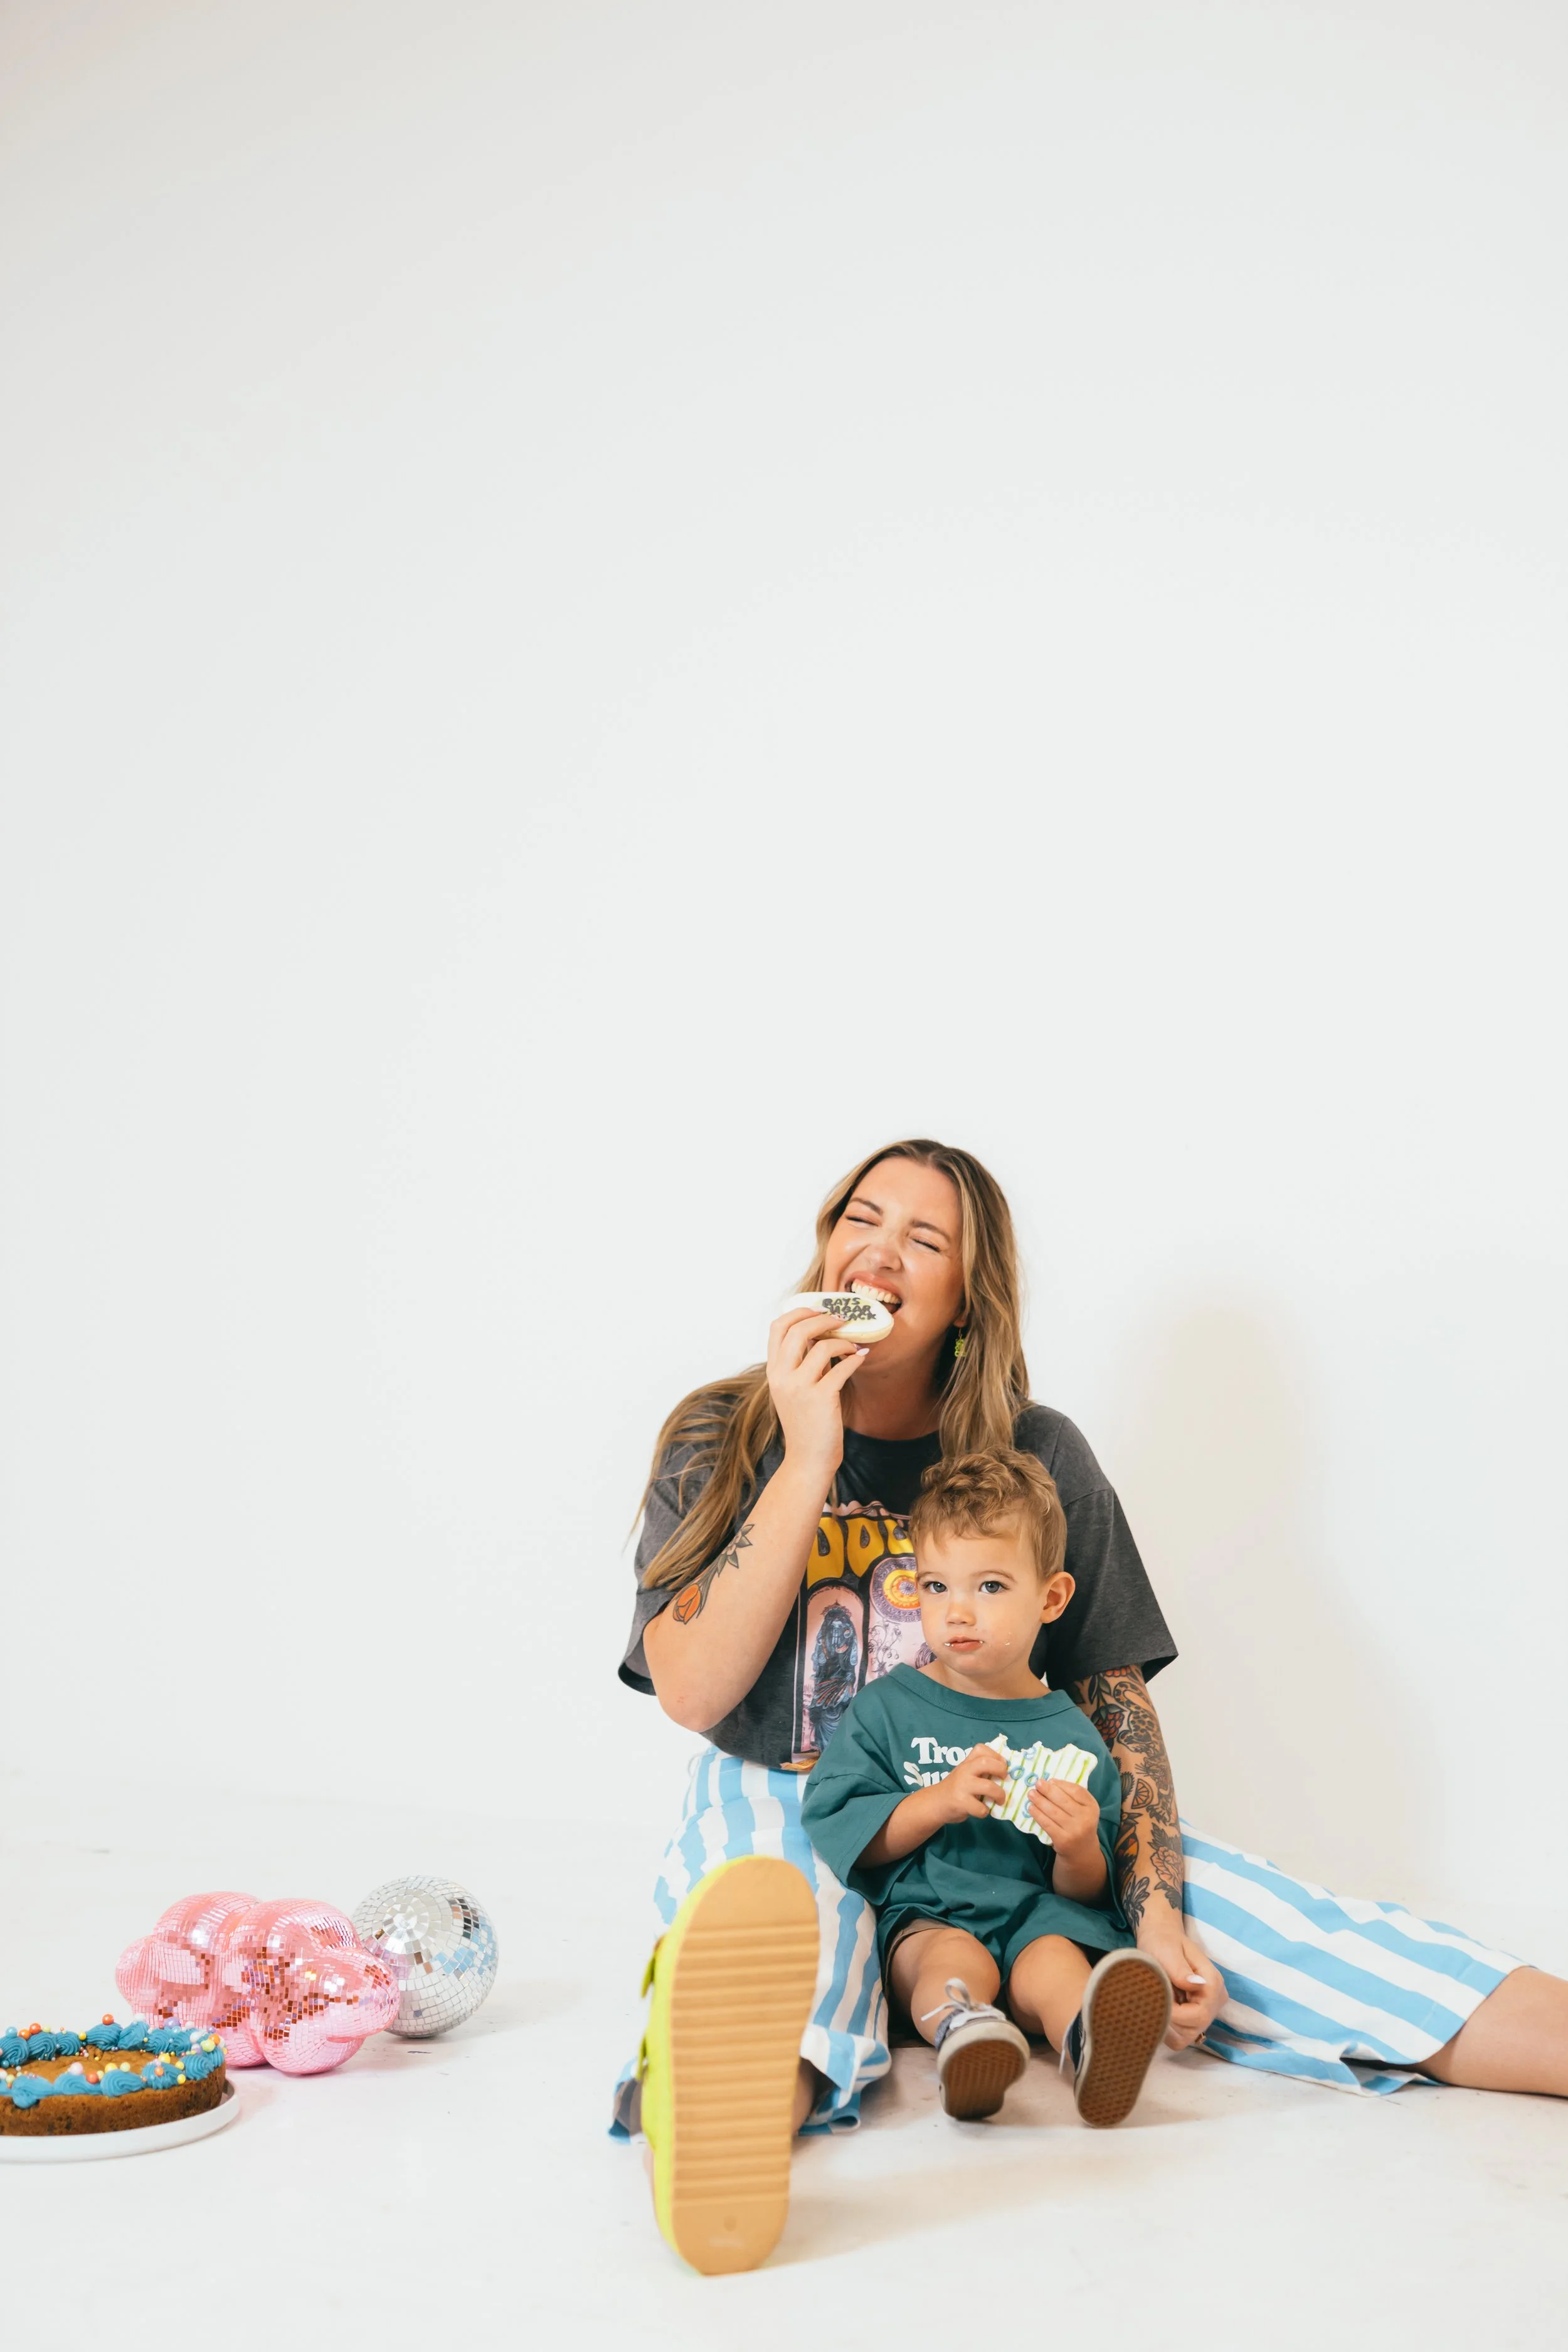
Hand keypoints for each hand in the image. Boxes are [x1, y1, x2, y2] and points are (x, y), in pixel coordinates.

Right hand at [766, 1305, 865, 1475]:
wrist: (808, 1459)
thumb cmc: (806, 1423)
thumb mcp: (795, 1389)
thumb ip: (803, 1362)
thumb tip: (823, 1333)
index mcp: (774, 1372)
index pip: (777, 1327)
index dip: (798, 1312)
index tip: (818, 1310)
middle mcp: (782, 1377)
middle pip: (797, 1329)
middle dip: (823, 1318)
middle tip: (841, 1320)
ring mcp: (800, 1387)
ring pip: (823, 1345)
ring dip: (844, 1341)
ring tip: (853, 1346)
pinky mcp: (821, 1398)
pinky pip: (843, 1367)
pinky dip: (855, 1358)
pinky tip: (861, 1358)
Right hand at [931, 1743, 1009, 1825]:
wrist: (936, 1803)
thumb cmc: (956, 1788)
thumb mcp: (965, 1774)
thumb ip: (980, 1771)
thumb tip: (1006, 1774)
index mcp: (967, 1763)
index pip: (981, 1749)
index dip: (996, 1755)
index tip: (1002, 1765)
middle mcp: (964, 1771)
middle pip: (986, 1762)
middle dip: (1000, 1770)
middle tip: (1004, 1779)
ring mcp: (962, 1786)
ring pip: (988, 1786)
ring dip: (999, 1795)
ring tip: (1000, 1800)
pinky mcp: (961, 1803)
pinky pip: (981, 1808)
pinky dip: (985, 1811)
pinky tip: (981, 1810)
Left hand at [1025, 1775, 1101, 1864]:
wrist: (1082, 1851)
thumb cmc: (1080, 1823)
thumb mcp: (1084, 1809)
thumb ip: (1072, 1795)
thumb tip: (1050, 1782)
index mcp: (1092, 1807)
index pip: (1076, 1791)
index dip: (1061, 1784)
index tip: (1050, 1780)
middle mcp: (1085, 1819)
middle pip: (1063, 1800)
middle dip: (1047, 1790)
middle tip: (1037, 1783)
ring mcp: (1074, 1830)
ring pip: (1053, 1811)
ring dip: (1039, 1801)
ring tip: (1031, 1794)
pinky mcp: (1063, 1840)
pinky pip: (1047, 1823)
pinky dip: (1037, 1814)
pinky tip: (1031, 1808)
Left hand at [1134, 1921, 1226, 2049]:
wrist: (1161, 1939)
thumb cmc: (1163, 1942)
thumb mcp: (1167, 1950)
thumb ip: (1180, 1969)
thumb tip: (1195, 1985)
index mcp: (1213, 1984)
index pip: (1199, 2015)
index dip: (1174, 2014)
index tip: (1154, 2000)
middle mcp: (1215, 2001)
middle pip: (1193, 2029)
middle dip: (1169, 2020)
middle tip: (1151, 2001)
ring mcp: (1207, 2010)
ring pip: (1186, 2037)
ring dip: (1166, 2025)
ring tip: (1154, 2002)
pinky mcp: (1195, 2017)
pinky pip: (1181, 2036)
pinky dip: (1167, 2029)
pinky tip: (1157, 2009)